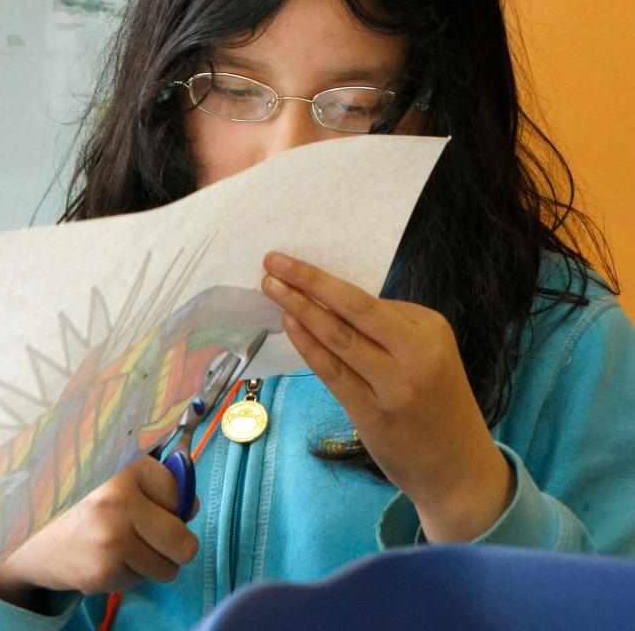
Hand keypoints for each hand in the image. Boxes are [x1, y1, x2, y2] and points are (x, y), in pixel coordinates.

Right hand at [0, 457, 199, 608]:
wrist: (22, 533)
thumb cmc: (74, 499)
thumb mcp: (111, 472)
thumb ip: (153, 480)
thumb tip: (191, 506)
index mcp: (124, 467)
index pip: (180, 492)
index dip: (173, 502)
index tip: (155, 502)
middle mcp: (119, 500)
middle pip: (184, 540)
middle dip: (176, 543)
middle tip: (155, 534)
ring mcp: (111, 541)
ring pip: (167, 567)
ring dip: (152, 560)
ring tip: (122, 542)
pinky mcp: (102, 574)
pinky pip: (140, 581)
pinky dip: (129, 573)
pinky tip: (104, 555)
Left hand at [262, 252, 514, 542]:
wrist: (459, 469)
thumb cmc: (437, 402)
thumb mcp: (429, 354)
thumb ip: (389, 329)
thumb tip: (330, 302)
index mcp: (432, 330)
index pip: (368, 299)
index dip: (324, 280)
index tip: (291, 264)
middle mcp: (416, 354)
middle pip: (354, 309)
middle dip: (309, 281)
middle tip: (272, 261)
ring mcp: (394, 387)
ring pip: (339, 338)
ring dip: (300, 309)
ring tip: (272, 288)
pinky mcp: (374, 415)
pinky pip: (333, 372)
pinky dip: (308, 346)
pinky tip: (289, 326)